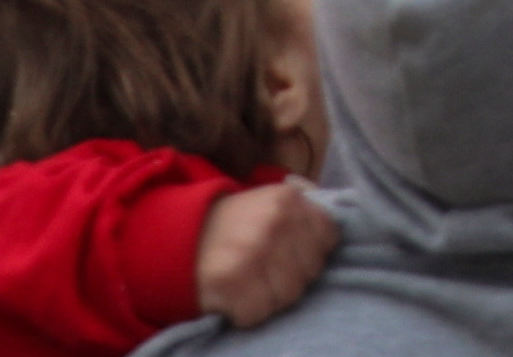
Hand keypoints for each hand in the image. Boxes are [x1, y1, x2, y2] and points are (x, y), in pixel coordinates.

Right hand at [197, 180, 335, 325]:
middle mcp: (276, 221)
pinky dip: (246, 313)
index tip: (289, 255)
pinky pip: (259, 313)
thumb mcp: (271, 205)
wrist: (178, 239)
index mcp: (289, 199)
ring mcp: (254, 250)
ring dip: (269, 298)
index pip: (328, 239)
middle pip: (310, 272)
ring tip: (249, 284)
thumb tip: (334, 243)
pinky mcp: (232, 280)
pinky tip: (235, 297)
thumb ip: (304, 219)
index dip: (310, 253)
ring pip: (288, 296)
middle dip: (290, 278)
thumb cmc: (234, 226)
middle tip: (264, 272)